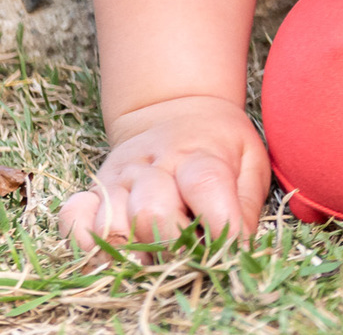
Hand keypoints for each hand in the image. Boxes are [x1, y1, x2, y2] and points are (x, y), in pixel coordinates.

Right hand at [58, 96, 270, 249]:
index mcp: (198, 154)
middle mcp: (154, 164)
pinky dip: (86, 242)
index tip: (230, 248)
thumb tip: (241, 246)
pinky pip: (75, 219)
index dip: (220, 225)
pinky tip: (115, 246)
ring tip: (155, 253)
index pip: (205, 184)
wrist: (173, 109)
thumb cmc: (216, 143)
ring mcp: (120, 177)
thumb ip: (247, 201)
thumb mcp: (248, 158)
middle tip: (189, 253)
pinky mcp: (94, 189)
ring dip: (134, 251)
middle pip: (152, 213)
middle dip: (173, 247)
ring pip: (114, 225)